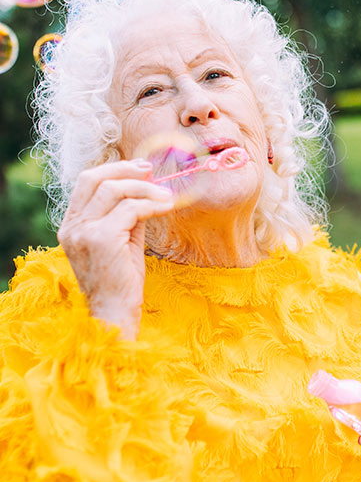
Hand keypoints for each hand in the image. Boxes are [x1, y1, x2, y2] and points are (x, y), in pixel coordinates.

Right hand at [58, 159, 174, 338]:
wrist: (115, 312)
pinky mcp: (101, 239)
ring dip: (145, 189)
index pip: (86, 183)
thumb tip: (148, 191)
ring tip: (167, 196)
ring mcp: (84, 232)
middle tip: (153, 173)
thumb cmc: (121, 281)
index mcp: (71, 225)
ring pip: (114, 191)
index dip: (114, 170)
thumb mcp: (122, 242)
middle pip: (94, 179)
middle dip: (126, 171)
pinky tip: (167, 207)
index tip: (141, 169)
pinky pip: (131, 209)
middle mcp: (72, 226)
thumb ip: (128, 217)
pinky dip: (152, 204)